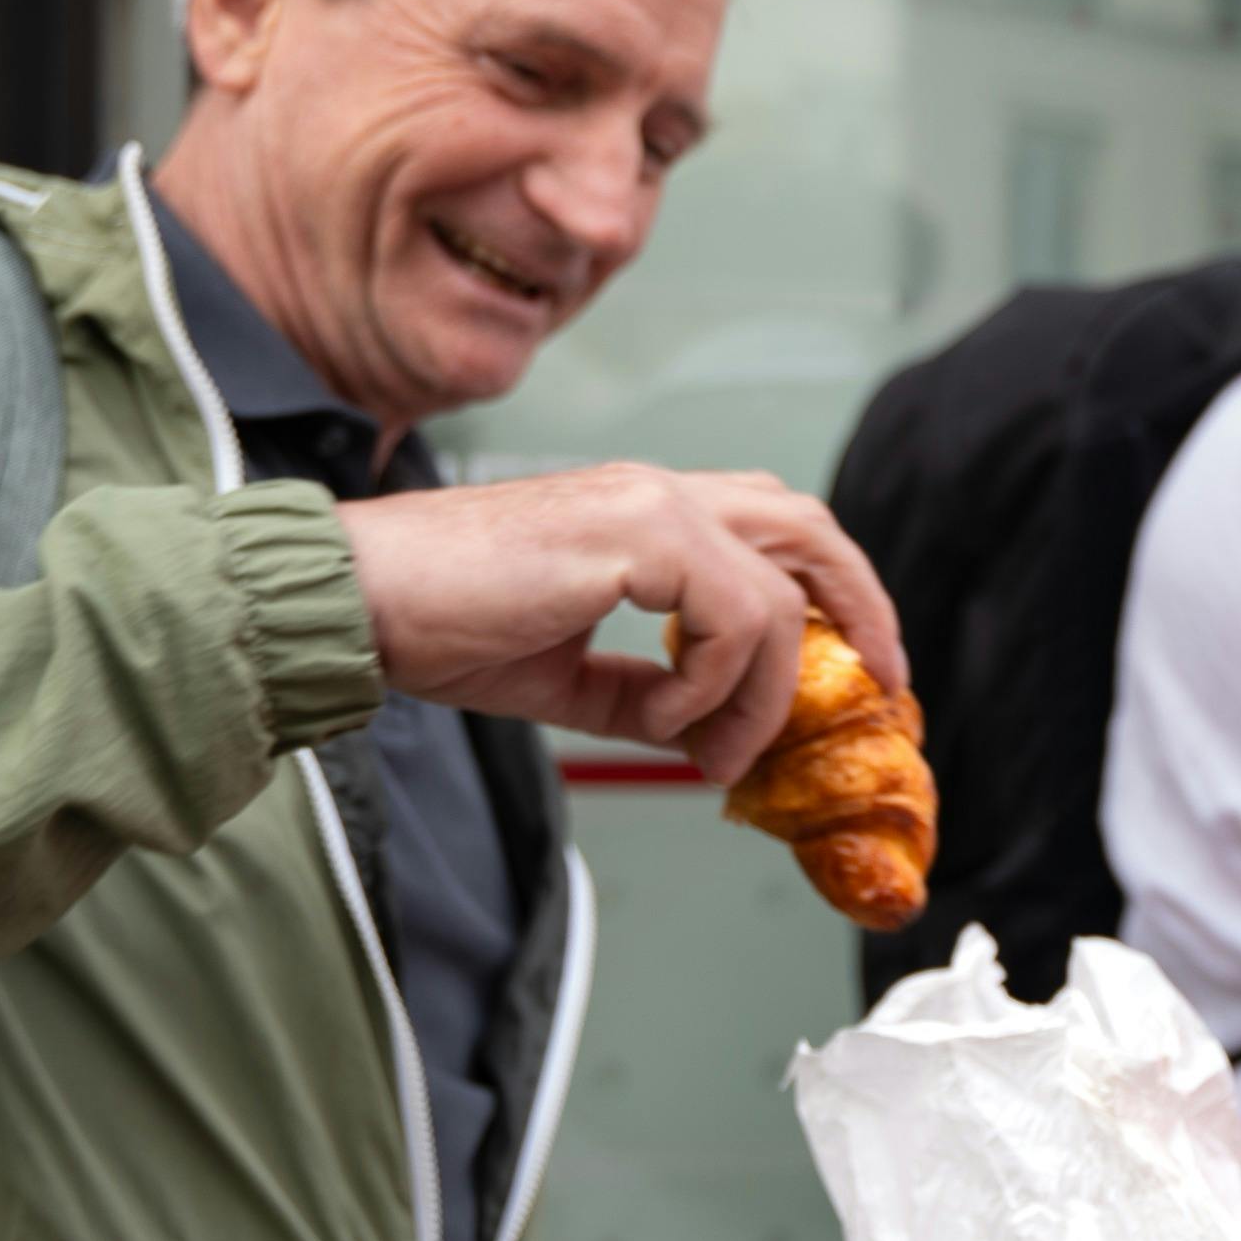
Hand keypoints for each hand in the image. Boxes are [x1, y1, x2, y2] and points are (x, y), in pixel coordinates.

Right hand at [334, 466, 905, 782]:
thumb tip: (706, 737)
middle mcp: (658, 491)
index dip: (830, 591)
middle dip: (860, 606)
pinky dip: (715, 682)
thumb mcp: (565, 674)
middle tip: (881, 685)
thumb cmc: (436, 625)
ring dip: (765, 689)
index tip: (856, 668)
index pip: (774, 528)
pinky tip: (663, 714)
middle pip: (809, 527)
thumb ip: (642, 696)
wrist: (359, 600)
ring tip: (714, 748)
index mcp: (643, 510)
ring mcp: (650, 504)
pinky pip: (734, 616)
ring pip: (779, 592)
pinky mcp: (636, 533)